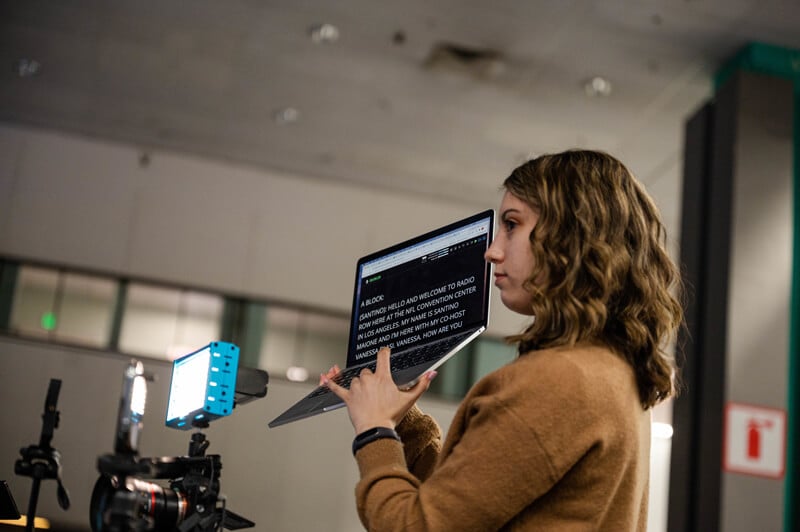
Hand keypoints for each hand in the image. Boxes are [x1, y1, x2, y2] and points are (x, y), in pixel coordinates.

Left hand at [321, 347, 435, 433]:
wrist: (376, 429)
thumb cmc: (392, 415)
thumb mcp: (410, 399)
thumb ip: (422, 384)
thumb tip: (433, 373)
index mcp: (383, 377)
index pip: (382, 356)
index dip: (384, 352)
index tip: (384, 350)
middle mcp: (368, 379)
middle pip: (368, 371)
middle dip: (372, 378)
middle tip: (378, 391)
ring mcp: (356, 388)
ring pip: (356, 379)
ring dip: (360, 385)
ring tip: (367, 397)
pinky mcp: (347, 397)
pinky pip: (336, 388)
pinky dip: (329, 382)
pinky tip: (323, 377)